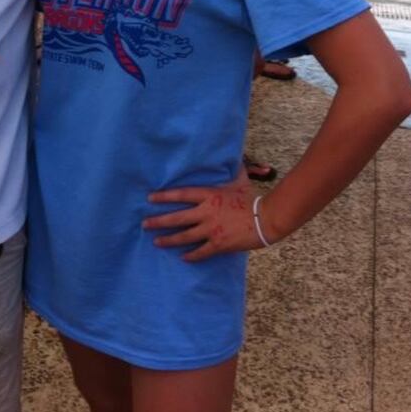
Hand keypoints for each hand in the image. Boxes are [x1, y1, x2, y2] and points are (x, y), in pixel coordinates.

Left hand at [143, 176, 263, 261]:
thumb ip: (229, 169)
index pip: (181, 194)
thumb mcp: (238, 180)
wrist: (266, 219)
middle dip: (159, 221)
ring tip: (156, 242)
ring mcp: (211, 229)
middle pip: (177, 218)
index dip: (164, 196)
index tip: (149, 198)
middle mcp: (206, 212)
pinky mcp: (219, 244)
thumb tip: (229, 154)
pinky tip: (183, 257)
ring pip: (185, 236)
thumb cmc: (250, 198)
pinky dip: (191, 255)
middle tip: (144, 224)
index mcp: (209, 195)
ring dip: (169, 240)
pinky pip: (201, 251)